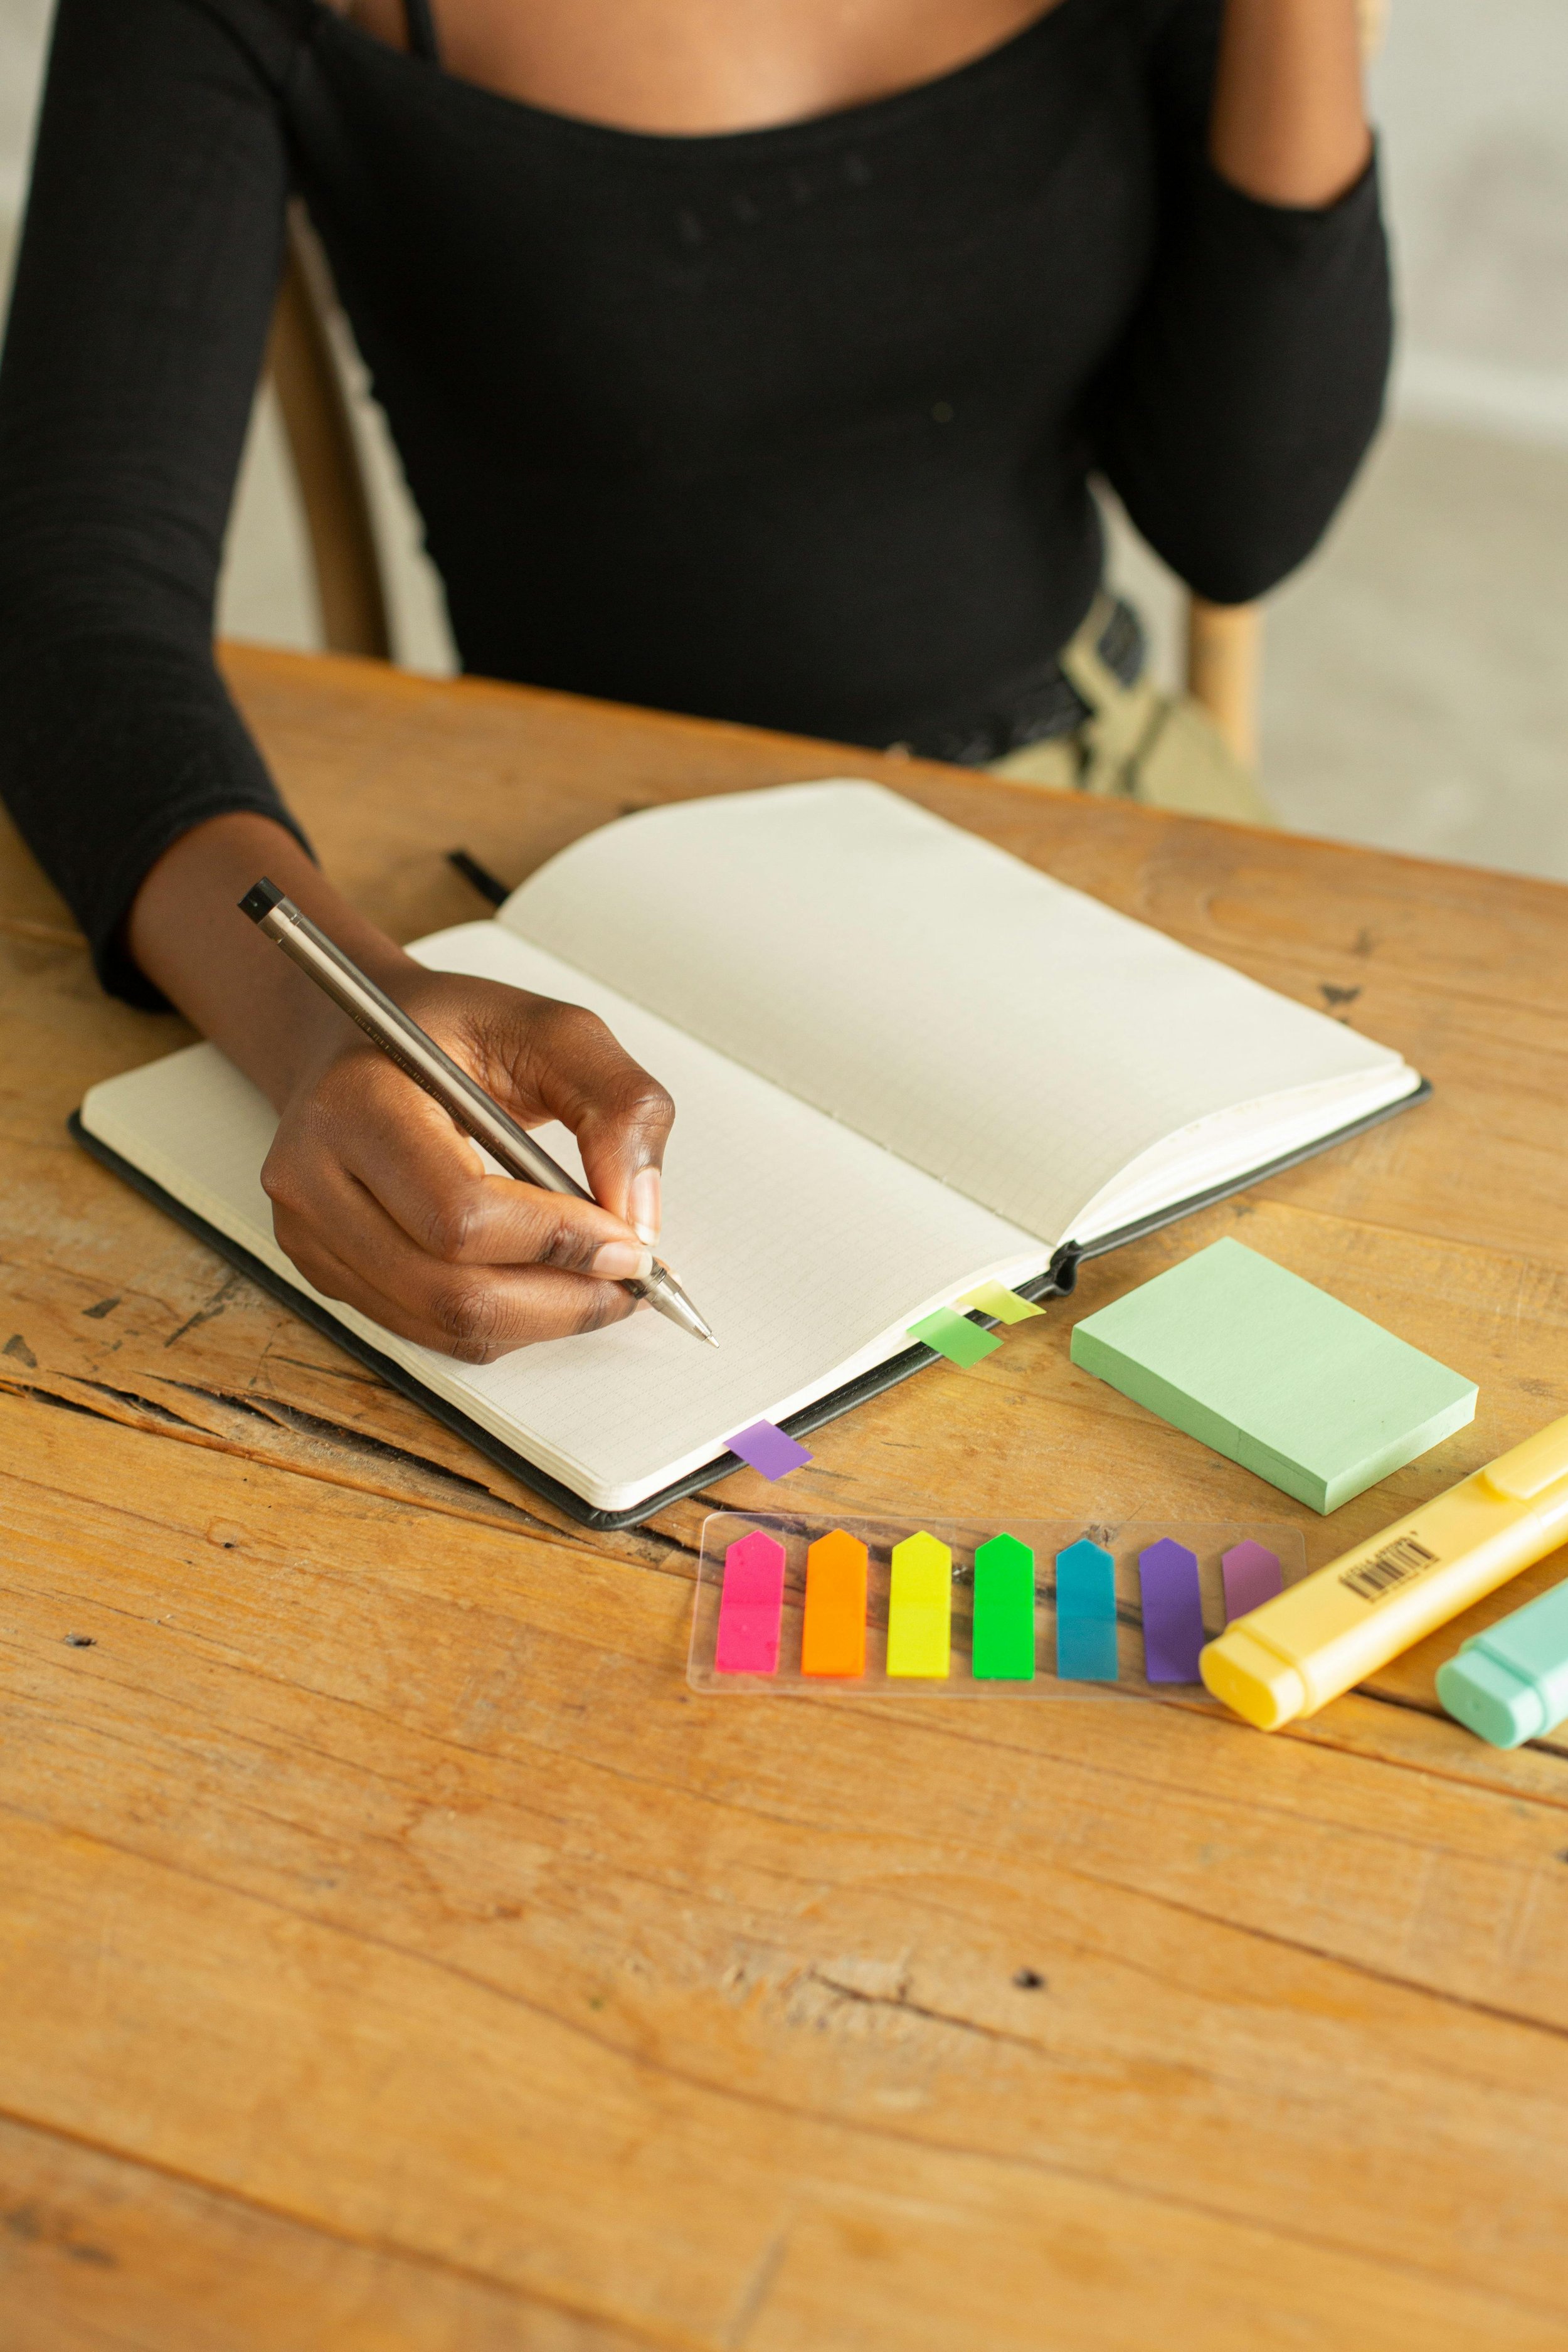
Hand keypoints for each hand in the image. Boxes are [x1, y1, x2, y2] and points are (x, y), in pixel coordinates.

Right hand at [126, 812, 674, 1364]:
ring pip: (444, 1326)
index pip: (460, 1214)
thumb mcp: (552, 1029)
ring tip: (597, 1281)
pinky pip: (429, 1331)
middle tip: (629, 1276)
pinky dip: (504, 1322)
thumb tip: (639, 1215)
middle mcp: (311, 1176)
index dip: (558, 1241)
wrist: (362, 1037)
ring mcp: (310, 1233)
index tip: (629, 1241)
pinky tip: (543, 1284)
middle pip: (450, 1290)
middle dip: (562, 1299)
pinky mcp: (325, 1270)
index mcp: (356, 1101)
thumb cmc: (450, 1030)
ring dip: (541, 1320)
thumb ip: (618, 1104)